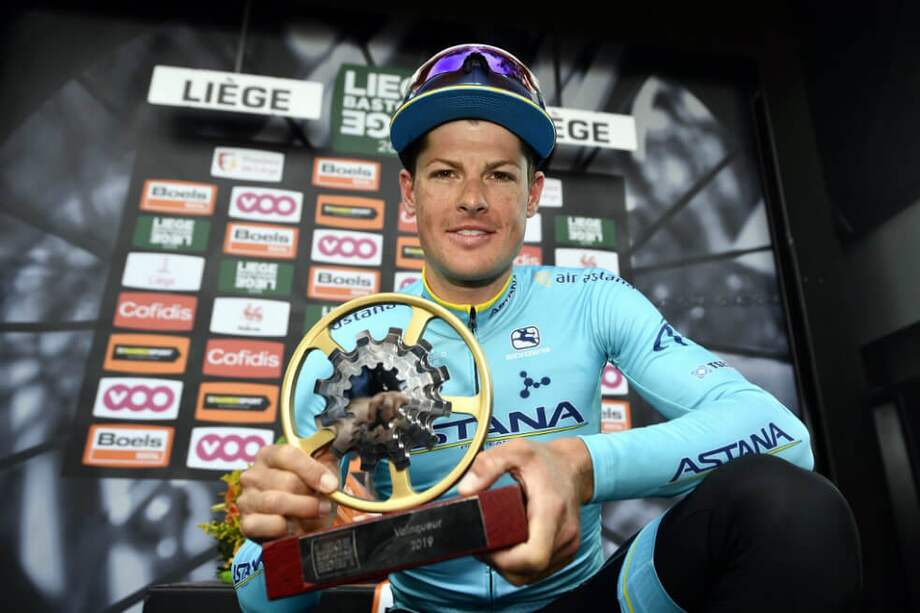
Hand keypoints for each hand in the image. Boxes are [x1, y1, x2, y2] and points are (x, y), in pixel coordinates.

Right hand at [237, 443, 339, 541]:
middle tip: (326, 504)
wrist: (301, 522)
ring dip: (302, 510)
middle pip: (285, 481)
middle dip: (311, 495)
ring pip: (275, 502)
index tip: (331, 485)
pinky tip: (296, 526)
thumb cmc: (309, 491)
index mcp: (269, 455)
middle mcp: (253, 475)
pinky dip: (286, 528)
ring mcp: (246, 499)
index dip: (312, 470)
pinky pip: (266, 524)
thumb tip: (336, 460)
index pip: (287, 454)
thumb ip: (327, 462)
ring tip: (317, 514)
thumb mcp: (321, 471)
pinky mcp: (246, 523)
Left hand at [456, 437, 593, 585]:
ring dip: (508, 566)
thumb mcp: (514, 451)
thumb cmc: (544, 461)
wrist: (572, 467)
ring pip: (531, 575)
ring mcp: (567, 546)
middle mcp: (564, 534)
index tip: (486, 544)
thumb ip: (487, 465)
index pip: (533, 556)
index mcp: (551, 511)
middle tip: (483, 542)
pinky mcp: (565, 553)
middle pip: (527, 571)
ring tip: (494, 542)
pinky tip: (509, 545)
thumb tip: (465, 489)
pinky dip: (520, 565)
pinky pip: (539, 571)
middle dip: (499, 563)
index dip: (504, 560)